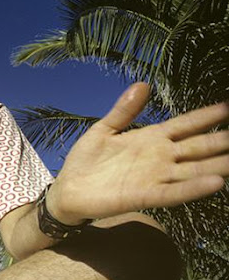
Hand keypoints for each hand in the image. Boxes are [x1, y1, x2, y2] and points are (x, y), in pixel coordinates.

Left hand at [48, 83, 228, 223]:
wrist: (67, 189)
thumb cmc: (86, 161)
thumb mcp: (104, 129)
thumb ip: (124, 110)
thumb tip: (143, 84)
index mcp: (151, 139)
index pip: (186, 125)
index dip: (207, 116)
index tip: (228, 106)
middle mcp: (159, 158)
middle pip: (198, 147)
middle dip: (223, 141)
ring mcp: (154, 177)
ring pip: (194, 170)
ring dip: (217, 165)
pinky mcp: (143, 196)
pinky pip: (173, 192)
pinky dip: (193, 188)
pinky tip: (215, 183)